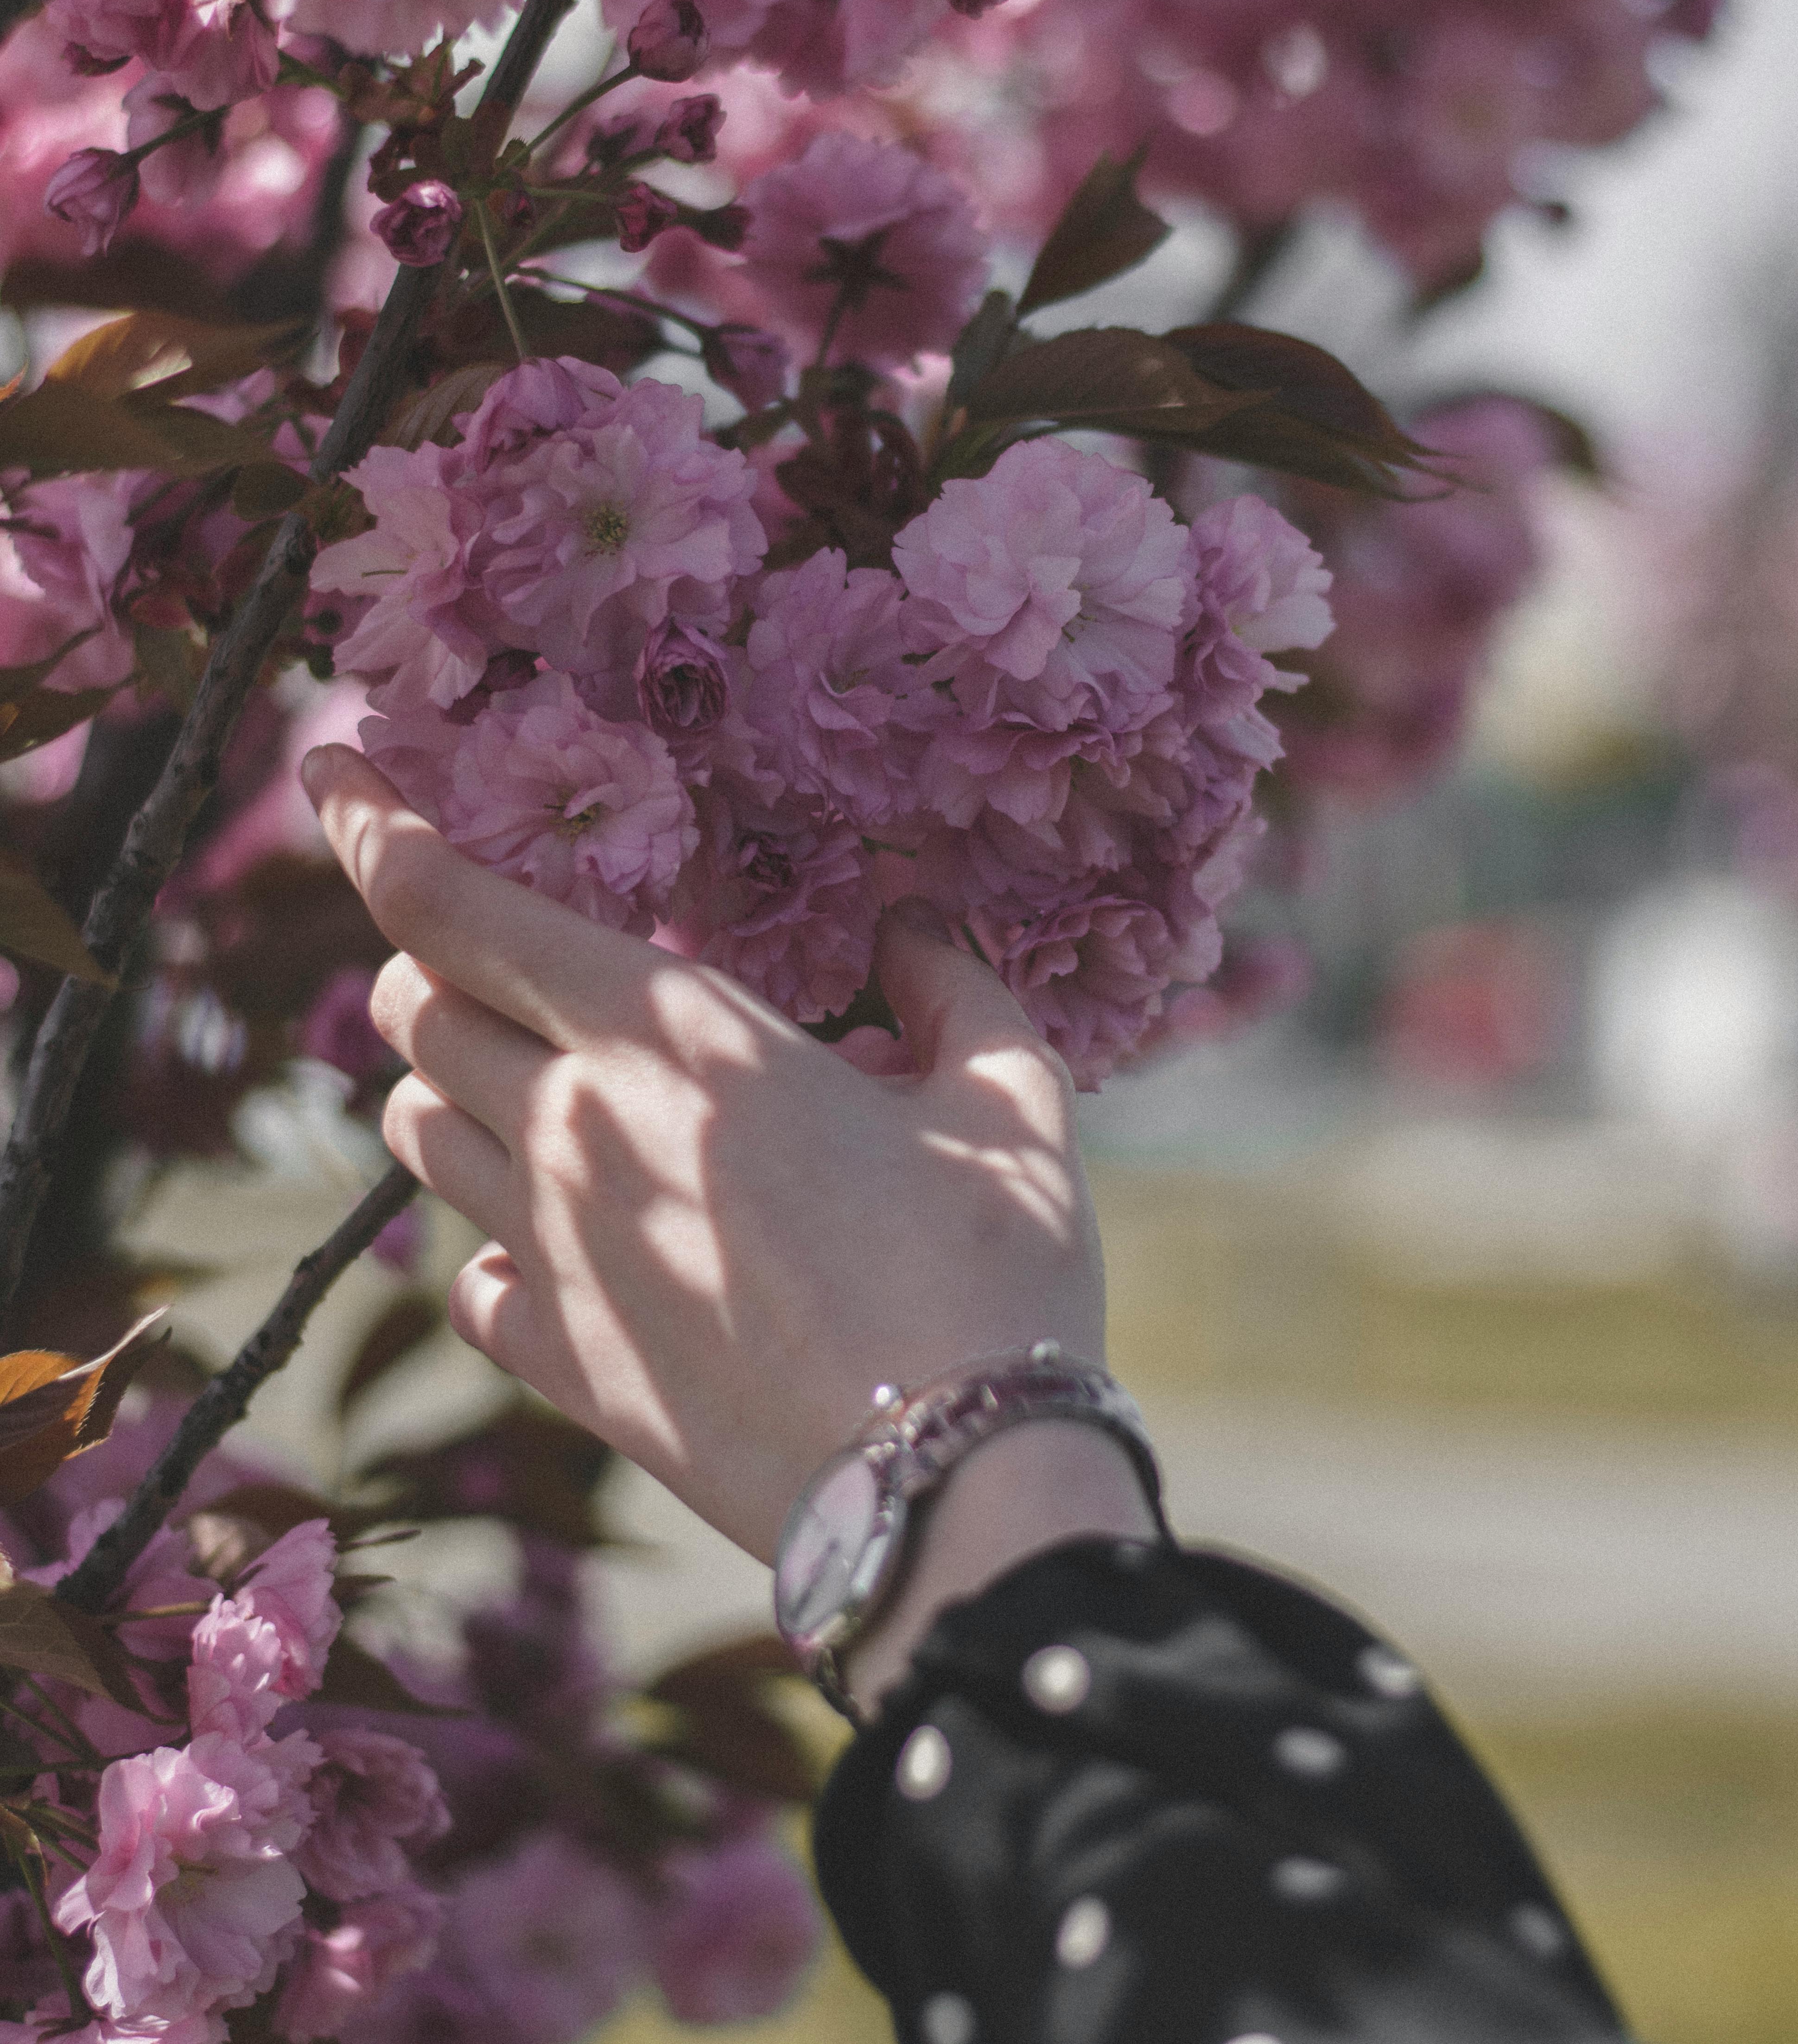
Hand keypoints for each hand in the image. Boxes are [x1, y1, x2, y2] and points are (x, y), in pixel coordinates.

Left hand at [301, 746, 1107, 1566]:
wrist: (949, 1491)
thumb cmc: (989, 1270)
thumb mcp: (1009, 1096)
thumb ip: (951, 988)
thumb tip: (914, 929)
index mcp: (670, 1036)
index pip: (452, 907)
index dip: (371, 823)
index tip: (334, 760)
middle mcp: (575, 1132)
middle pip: (413, 1011)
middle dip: (428, 960)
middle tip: (500, 955)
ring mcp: (552, 1255)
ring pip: (418, 1132)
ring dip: (451, 1086)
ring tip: (534, 1084)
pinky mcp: (560, 1363)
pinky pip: (465, 1275)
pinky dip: (489, 1237)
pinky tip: (561, 1238)